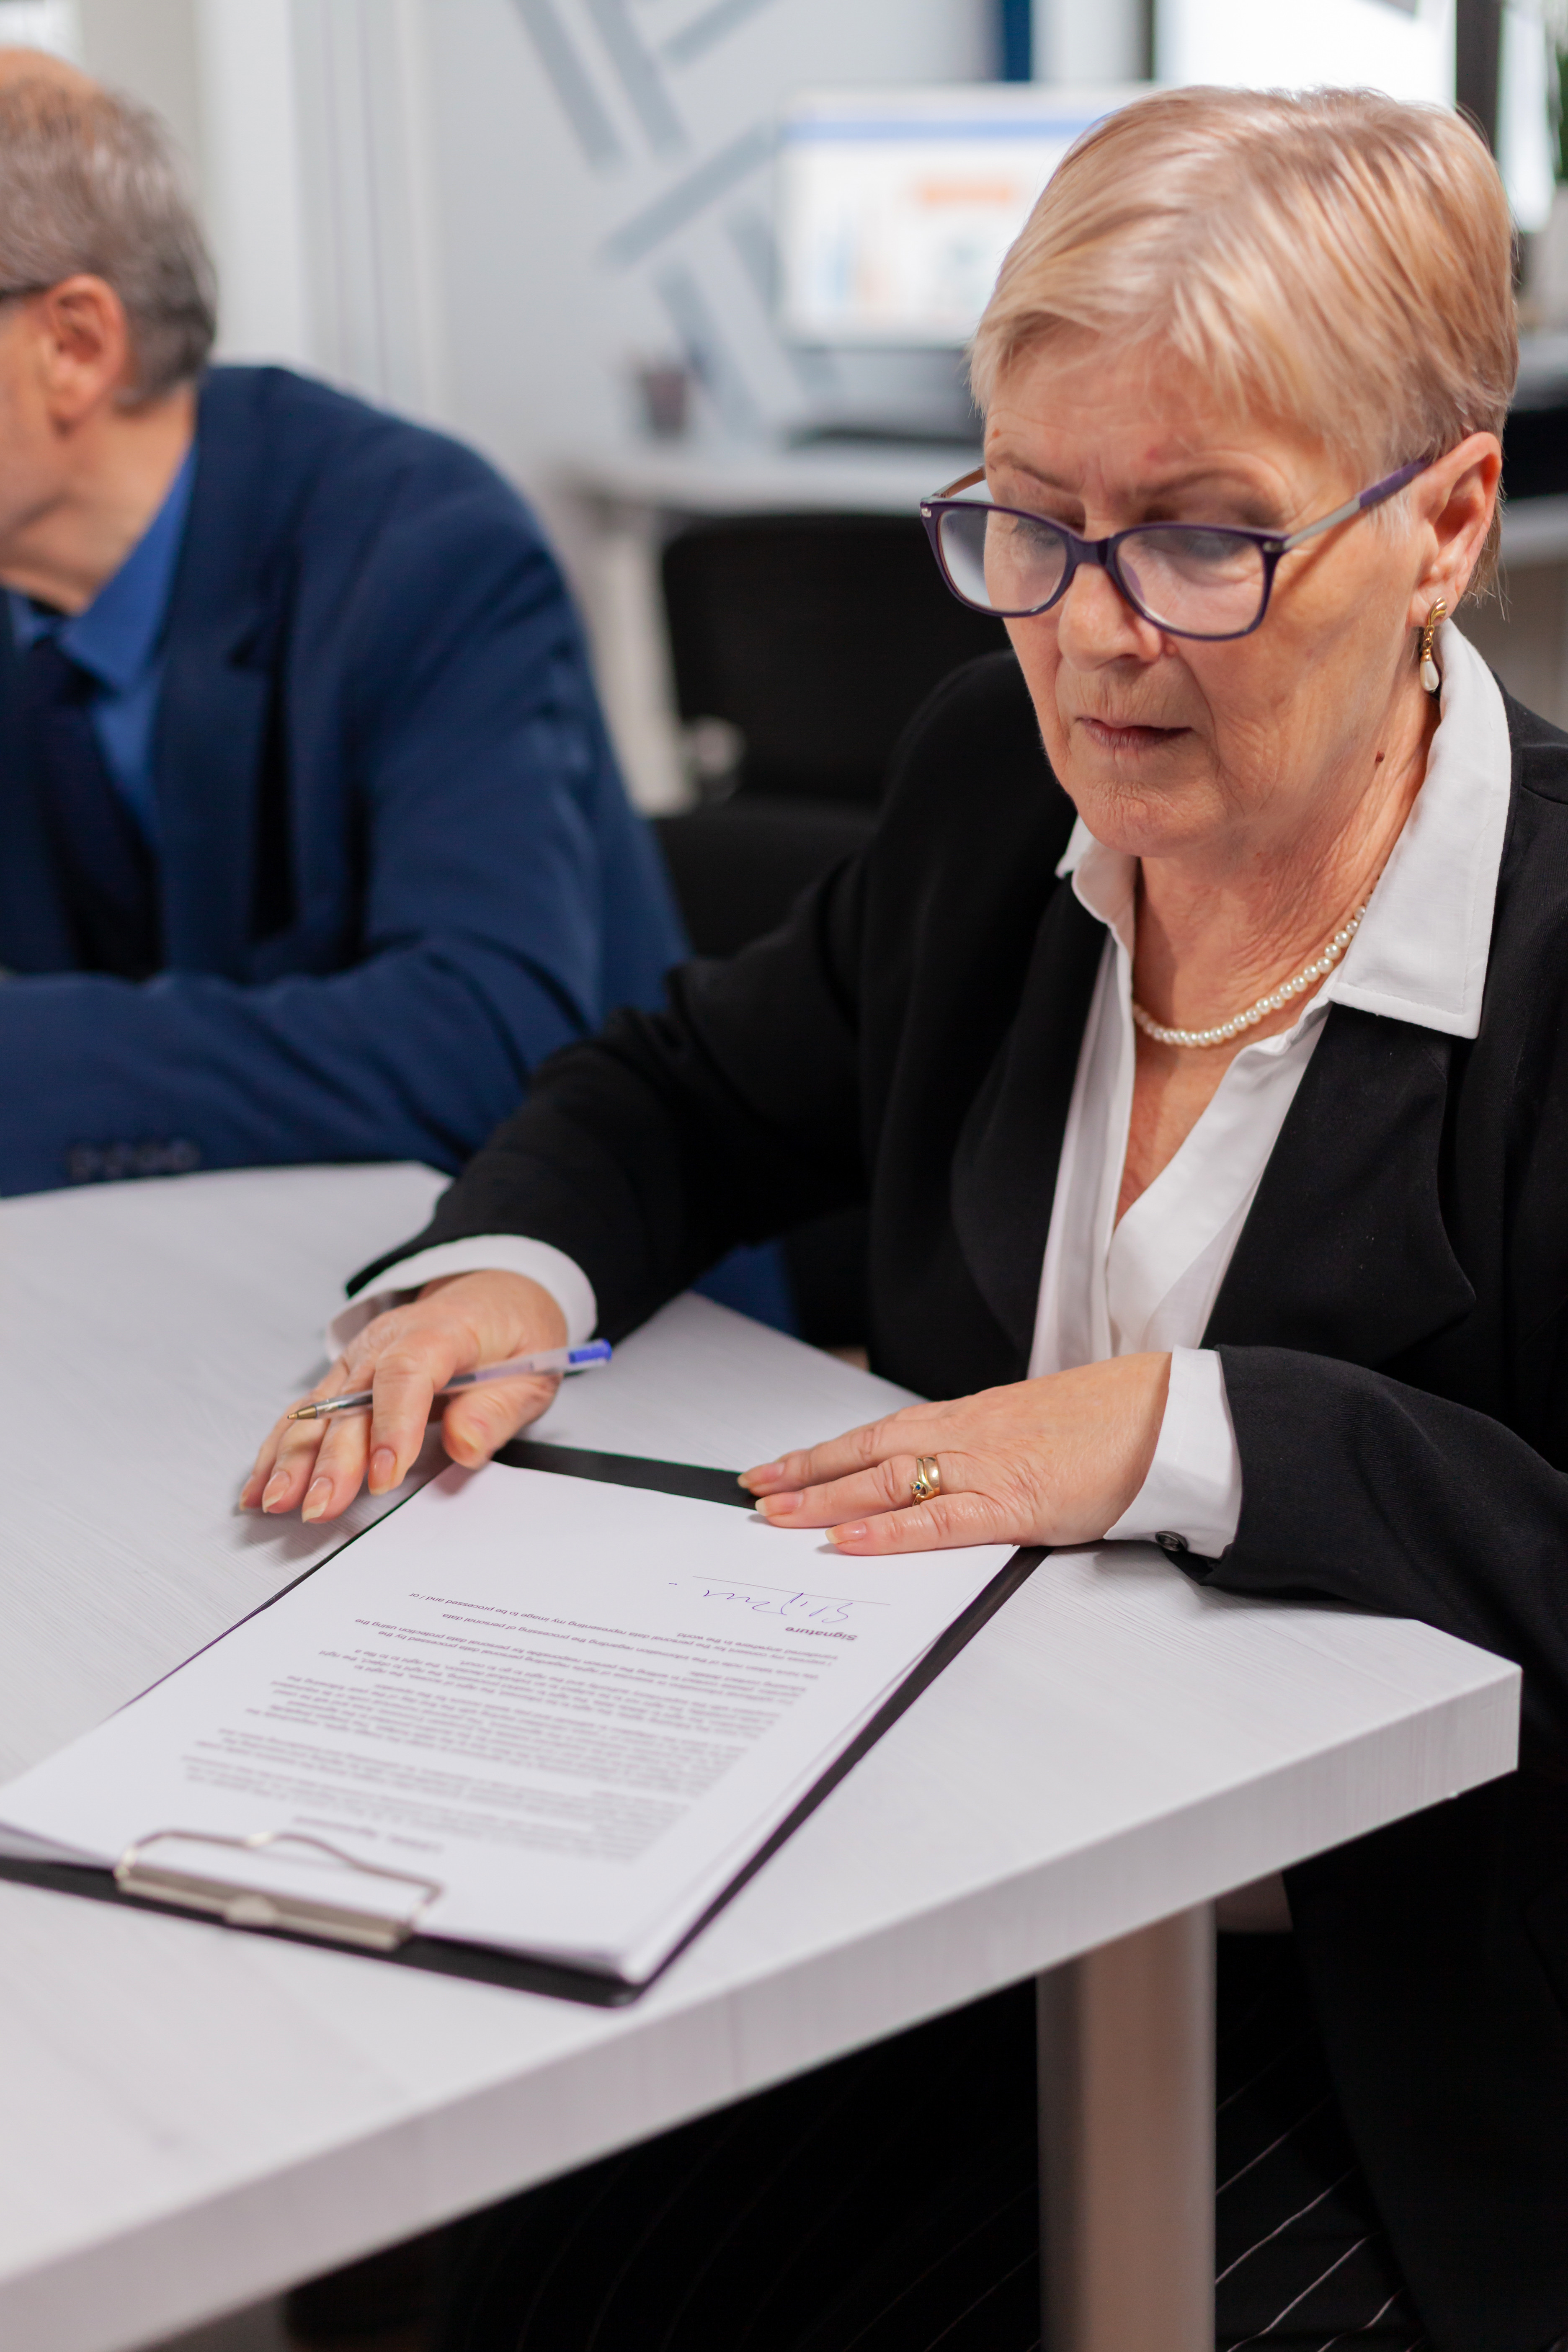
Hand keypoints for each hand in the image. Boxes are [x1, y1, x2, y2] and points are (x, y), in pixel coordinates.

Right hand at [241, 1271, 568, 1523]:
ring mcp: (360, 1358)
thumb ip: (497, 1410)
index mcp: (440, 1331)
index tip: (385, 1475)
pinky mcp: (345, 1377)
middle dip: (331, 1457)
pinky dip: (281, 1448)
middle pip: (351, 1398)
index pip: (408, 1374)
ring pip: (317, 1407)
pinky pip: (306, 1411)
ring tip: (277, 1500)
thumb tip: (466, 1445)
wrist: (495, 1295)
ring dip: (293, 1456)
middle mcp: (388, 1341)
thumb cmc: (512, 1333)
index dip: (393, 1426)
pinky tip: (262, 1482)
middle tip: (321, 1504)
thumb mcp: (533, 1371)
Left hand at [739, 1354, 1171, 1553]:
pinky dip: (887, 1531)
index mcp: (970, 1420)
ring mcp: (986, 1466)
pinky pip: (937, 1519)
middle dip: (805, 1473)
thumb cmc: (1109, 1424)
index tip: (780, 1467)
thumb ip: (988, 1453)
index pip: (879, 1434)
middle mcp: (966, 1435)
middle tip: (754, 1491)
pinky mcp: (1013, 1501)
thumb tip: (953, 1478)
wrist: (1165, 1414)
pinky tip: (847, 1540)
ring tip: (777, 1514)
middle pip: (868, 1453)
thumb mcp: (1032, 1433)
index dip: (825, 1453)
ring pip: (887, 1479)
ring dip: (826, 1497)